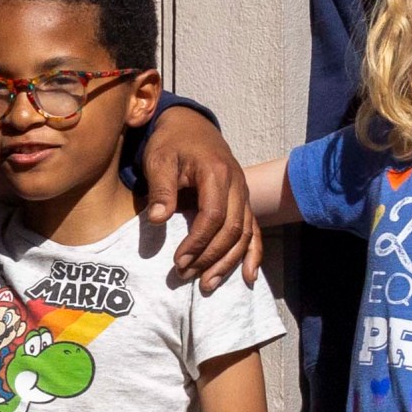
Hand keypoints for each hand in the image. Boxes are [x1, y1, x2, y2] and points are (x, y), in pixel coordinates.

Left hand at [138, 107, 264, 290]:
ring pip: (245, 234)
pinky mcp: (243, 202)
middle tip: (185, 275)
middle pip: (232, 229)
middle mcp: (237, 185)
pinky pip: (254, 231)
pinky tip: (247, 277)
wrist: (190, 126)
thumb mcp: (159, 160)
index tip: (178, 261)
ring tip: (207, 285)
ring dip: (228, 262)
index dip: (198, 242)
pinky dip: (252, 255)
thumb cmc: (171, 143)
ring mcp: (243, 194)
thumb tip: (157, 220)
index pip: (213, 216)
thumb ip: (160, 189)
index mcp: (217, 173)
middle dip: (210, 257)